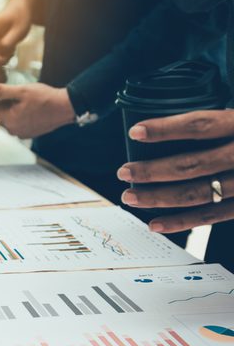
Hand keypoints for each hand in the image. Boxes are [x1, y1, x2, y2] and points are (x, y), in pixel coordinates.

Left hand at [0, 83, 74, 137]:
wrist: (66, 108)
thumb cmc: (46, 98)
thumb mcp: (21, 91)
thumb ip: (0, 91)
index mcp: (8, 119)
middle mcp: (12, 129)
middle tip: (0, 89)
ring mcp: (20, 133)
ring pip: (6, 118)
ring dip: (6, 108)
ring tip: (15, 97)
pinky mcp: (27, 133)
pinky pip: (15, 122)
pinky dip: (15, 114)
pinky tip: (23, 106)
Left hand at [117, 110, 233, 232]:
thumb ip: (220, 122)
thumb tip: (168, 127)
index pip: (201, 124)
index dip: (166, 129)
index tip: (136, 132)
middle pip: (191, 164)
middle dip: (152, 170)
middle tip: (124, 171)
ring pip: (198, 193)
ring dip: (159, 198)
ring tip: (131, 197)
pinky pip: (212, 216)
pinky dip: (181, 222)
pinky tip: (155, 223)